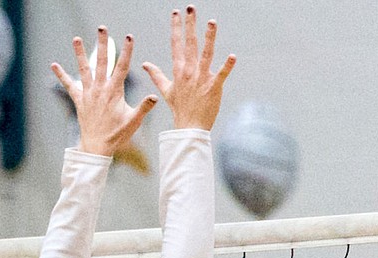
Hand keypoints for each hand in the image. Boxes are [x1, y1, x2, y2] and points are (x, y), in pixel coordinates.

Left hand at [51, 28, 158, 156]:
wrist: (97, 146)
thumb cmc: (117, 134)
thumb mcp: (134, 121)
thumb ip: (144, 107)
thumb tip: (155, 97)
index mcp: (114, 92)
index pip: (122, 67)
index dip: (127, 51)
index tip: (129, 38)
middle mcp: (100, 89)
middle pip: (101, 61)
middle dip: (102, 44)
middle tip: (102, 28)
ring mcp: (88, 93)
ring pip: (84, 69)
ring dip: (79, 53)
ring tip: (76, 39)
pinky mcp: (80, 100)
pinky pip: (69, 85)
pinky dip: (61, 75)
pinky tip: (54, 65)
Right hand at [142, 6, 235, 130]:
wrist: (189, 127)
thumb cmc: (180, 108)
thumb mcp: (166, 90)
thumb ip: (156, 75)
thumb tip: (145, 64)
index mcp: (178, 70)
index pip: (176, 44)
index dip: (176, 27)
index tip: (176, 13)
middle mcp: (189, 71)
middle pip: (190, 44)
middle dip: (190, 25)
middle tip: (191, 8)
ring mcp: (201, 79)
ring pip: (206, 54)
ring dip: (209, 38)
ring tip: (212, 21)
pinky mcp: (214, 87)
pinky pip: (221, 74)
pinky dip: (227, 66)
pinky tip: (232, 56)